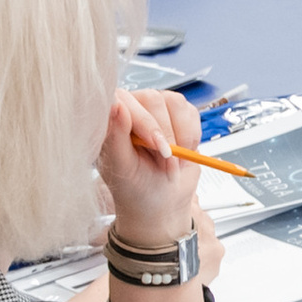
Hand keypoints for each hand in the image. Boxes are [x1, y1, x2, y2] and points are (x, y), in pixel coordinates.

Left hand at [97, 88, 203, 253]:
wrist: (162, 203)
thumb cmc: (135, 188)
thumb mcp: (121, 167)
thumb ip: (116, 135)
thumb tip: (116, 104)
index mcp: (110, 120)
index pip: (123, 98)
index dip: (143, 120)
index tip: (156, 146)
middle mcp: (132, 109)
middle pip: (153, 98)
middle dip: (166, 134)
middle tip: (164, 160)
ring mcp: (157, 110)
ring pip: (175, 103)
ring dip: (181, 136)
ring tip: (172, 159)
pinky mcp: (179, 116)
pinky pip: (192, 113)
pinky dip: (192, 136)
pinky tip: (183, 151)